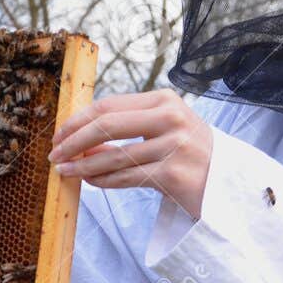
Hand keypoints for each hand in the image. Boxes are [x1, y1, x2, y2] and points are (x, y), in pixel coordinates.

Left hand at [50, 89, 212, 217]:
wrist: (227, 181)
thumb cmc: (187, 153)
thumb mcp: (163, 128)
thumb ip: (127, 127)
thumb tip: (79, 138)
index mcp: (164, 100)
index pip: (108, 105)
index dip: (77, 120)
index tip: (59, 134)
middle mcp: (171, 118)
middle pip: (106, 126)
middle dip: (73, 141)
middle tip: (54, 154)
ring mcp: (174, 146)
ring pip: (113, 157)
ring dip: (83, 166)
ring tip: (65, 171)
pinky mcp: (174, 175)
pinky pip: (126, 178)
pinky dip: (103, 181)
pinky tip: (90, 182)